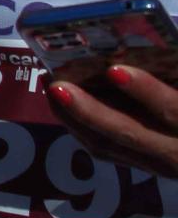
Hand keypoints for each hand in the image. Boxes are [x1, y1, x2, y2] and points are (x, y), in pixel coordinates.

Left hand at [47, 69, 177, 176]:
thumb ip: (175, 72)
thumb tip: (150, 50)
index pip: (174, 111)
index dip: (146, 92)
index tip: (115, 70)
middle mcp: (177, 152)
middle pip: (131, 133)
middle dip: (91, 110)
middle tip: (58, 84)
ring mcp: (162, 165)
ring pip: (109, 146)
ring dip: (74, 117)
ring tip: (52, 86)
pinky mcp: (148, 167)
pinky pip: (105, 151)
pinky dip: (80, 127)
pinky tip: (63, 104)